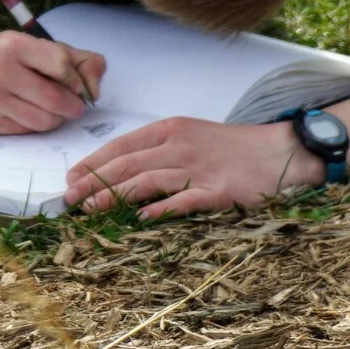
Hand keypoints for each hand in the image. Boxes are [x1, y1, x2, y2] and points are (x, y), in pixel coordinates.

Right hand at [0, 31, 108, 133]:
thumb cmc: (1, 54)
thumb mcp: (36, 45)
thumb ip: (77, 59)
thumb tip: (94, 90)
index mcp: (13, 45)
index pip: (62, 66)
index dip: (77, 79)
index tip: (75, 83)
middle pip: (56, 100)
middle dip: (73, 106)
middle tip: (73, 104)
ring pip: (43, 122)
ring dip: (56, 119)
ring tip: (50, 108)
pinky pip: (25, 132)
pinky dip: (34, 125)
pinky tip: (27, 111)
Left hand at [65, 117, 320, 220]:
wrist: (279, 151)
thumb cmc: (231, 147)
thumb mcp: (189, 136)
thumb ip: (157, 149)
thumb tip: (119, 168)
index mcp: (169, 129)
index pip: (120, 146)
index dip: (92, 163)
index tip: (71, 179)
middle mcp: (178, 145)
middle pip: (126, 164)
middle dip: (93, 182)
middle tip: (70, 199)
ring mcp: (197, 168)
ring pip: (145, 180)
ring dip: (113, 196)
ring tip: (91, 210)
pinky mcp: (217, 190)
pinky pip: (182, 200)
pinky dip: (159, 209)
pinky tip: (139, 219)